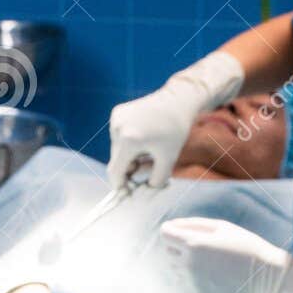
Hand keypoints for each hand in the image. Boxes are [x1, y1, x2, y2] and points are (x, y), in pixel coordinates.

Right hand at [107, 50, 243, 189]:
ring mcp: (116, 119)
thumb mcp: (168, 160)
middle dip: (129, 168)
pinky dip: (128, 142)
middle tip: (147, 167)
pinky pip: (118, 136)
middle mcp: (118, 128)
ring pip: (117, 149)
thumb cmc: (175, 130)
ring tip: (149, 149)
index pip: (115, 172)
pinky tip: (144, 135)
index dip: (120, 185)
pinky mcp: (117, 113)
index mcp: (129, 141)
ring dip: (129, 155)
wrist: (178, 100)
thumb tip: (144, 191)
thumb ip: (155, 181)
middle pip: (116, 161)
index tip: (127, 192)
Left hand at [160, 217, 286, 292]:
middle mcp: (189, 265)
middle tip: (204, 246)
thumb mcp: (221, 226)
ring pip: (175, 268)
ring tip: (210, 261)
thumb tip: (171, 225)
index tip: (184, 231)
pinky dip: (192, 277)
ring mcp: (192, 282)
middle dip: (180, 245)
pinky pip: (184, 282)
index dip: (173, 230)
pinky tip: (212, 274)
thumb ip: (192, 224)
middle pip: (168, 250)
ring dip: (185, 262)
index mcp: (194, 244)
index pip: (165, 233)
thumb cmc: (243, 244)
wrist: (263, 275)